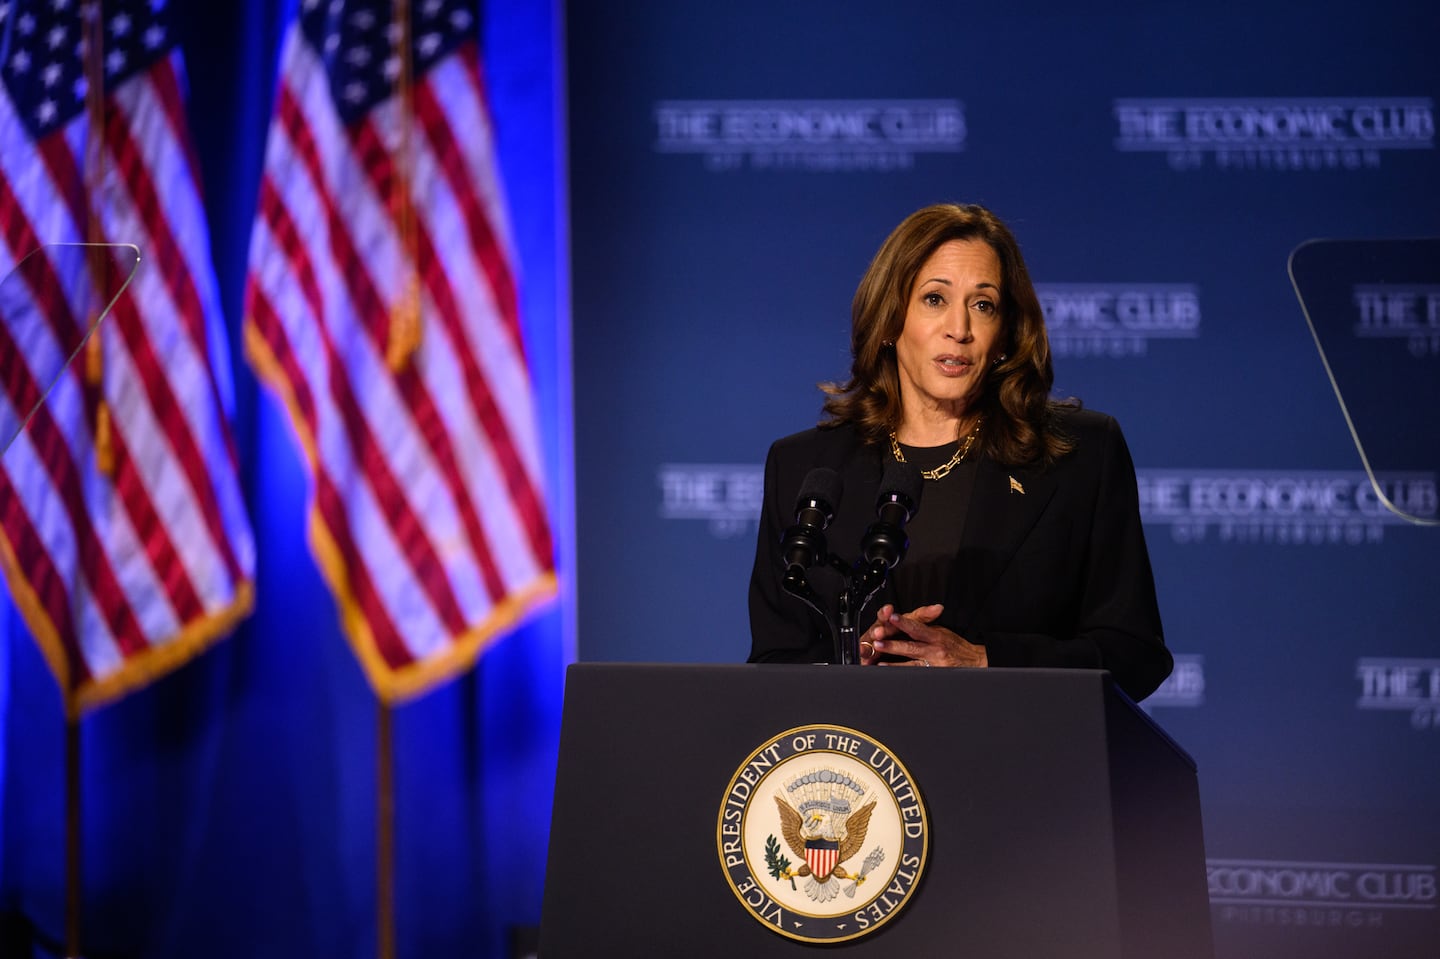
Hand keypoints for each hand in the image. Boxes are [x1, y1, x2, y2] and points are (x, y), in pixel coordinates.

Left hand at [861, 603, 986, 668]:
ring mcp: (934, 663)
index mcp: (936, 635)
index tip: (891, 617)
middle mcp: (935, 649)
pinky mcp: (934, 673)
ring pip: (910, 662)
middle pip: (911, 645)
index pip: (917, 627)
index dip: (903, 622)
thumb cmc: (957, 646)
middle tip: (877, 640)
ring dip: (893, 661)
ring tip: (878, 660)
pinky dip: (901, 672)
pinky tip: (889, 671)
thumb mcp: (943, 631)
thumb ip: (925, 626)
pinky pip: (915, 673)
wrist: (976, 661)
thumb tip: (907, 621)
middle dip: (892, 643)